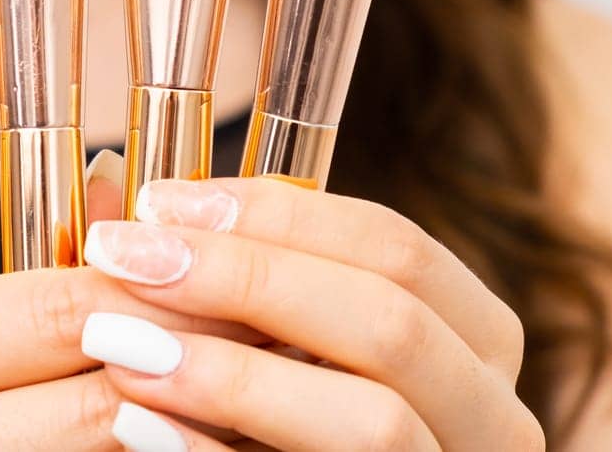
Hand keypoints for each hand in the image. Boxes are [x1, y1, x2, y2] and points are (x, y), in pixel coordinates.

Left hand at [77, 176, 544, 450]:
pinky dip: (218, 451)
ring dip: (233, 374)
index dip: (275, 212)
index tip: (158, 200)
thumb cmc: (276, 421)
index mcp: (472, 342)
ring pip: (377, 419)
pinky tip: (136, 425)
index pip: (395, 246)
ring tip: (119, 345)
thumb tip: (119, 186)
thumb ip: (234, 279)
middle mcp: (491, 415)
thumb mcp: (277, 342)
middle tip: (124, 256)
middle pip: (391, 321)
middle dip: (247, 278)